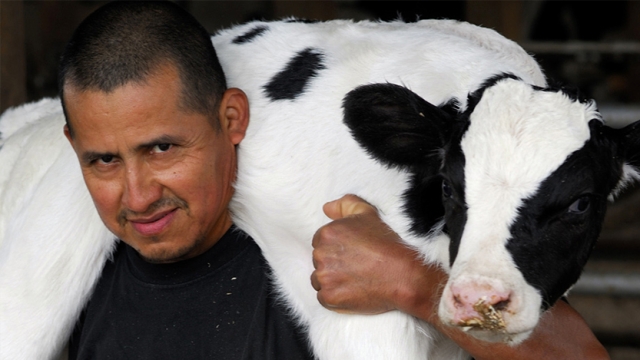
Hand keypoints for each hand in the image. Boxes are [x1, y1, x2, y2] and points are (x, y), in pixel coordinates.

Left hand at [310, 194, 443, 315]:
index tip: (354, 254)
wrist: (403, 274)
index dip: (338, 248)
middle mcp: (321, 254)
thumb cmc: (387, 243)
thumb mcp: (368, 213)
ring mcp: (324, 277)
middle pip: (319, 261)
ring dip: (333, 281)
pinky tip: (354, 292)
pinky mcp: (329, 297)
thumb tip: (326, 208)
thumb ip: (345, 205)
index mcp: (327, 233)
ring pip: (319, 280)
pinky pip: (324, 298)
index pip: (321, 242)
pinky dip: (336, 297)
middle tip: (358, 266)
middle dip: (334, 264)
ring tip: (356, 279)